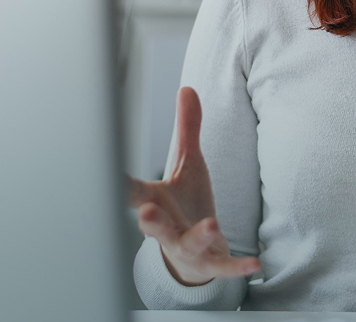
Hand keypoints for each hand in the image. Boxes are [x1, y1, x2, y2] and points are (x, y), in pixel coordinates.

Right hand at [127, 86, 260, 285]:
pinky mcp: (210, 262)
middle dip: (150, 221)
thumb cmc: (185, 205)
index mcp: (155, 202)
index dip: (115, 182)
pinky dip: (237, 266)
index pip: (131, 191)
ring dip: (197, 237)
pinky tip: (255, 263)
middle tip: (147, 212)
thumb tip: (187, 88)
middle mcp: (166, 229)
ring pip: (187, 245)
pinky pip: (224, 266)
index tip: (100, 172)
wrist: (195, 255)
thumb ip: (187, 129)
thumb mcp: (189, 164)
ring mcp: (187, 248)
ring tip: (211, 225)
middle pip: (154, 227)